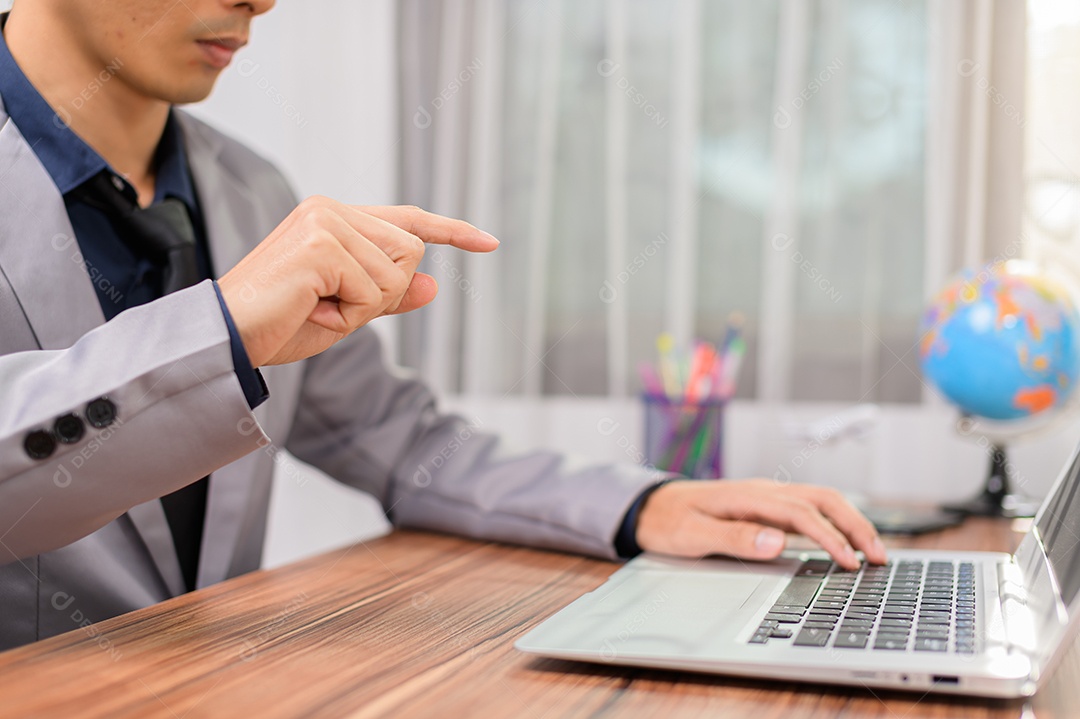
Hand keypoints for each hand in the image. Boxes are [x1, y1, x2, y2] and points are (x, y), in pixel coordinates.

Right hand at [218, 199, 498, 365]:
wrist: (228, 339)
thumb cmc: (279, 324)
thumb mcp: (347, 313)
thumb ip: (388, 295)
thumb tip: (433, 283)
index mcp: (335, 218)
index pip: (408, 221)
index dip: (452, 231)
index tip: (490, 243)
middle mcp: (331, 209)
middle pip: (411, 254)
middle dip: (382, 295)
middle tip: (328, 305)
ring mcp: (326, 222)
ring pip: (396, 275)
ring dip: (362, 308)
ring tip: (314, 307)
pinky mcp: (321, 243)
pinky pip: (373, 292)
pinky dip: (348, 316)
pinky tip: (310, 310)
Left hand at [635, 479, 886, 569]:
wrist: (652, 506)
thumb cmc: (670, 520)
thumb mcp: (693, 535)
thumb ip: (733, 538)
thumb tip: (775, 542)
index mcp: (747, 496)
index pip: (801, 513)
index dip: (829, 537)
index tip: (849, 562)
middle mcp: (763, 491)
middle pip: (822, 499)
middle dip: (855, 525)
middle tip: (879, 557)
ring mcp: (767, 497)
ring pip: (821, 501)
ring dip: (850, 523)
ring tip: (873, 552)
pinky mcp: (767, 506)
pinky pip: (809, 509)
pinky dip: (835, 523)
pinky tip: (846, 543)